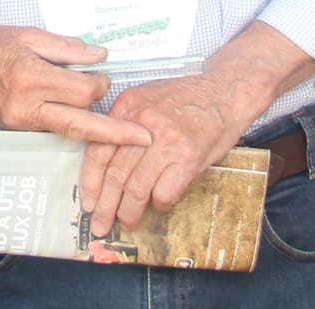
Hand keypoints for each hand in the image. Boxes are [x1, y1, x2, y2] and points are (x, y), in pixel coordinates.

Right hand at [0, 13, 153, 148]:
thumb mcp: (26, 35)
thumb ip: (65, 48)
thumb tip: (100, 55)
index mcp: (30, 76)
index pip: (81, 90)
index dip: (99, 84)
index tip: (105, 76)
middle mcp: (26, 106)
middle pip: (82, 124)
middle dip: (116, 133)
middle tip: (146, 139)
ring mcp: (20, 122)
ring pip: (69, 132)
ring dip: (96, 131)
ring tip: (126, 137)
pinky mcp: (16, 129)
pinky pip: (52, 129)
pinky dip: (73, 126)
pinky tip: (90, 125)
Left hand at [79, 72, 257, 237]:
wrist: (226, 91)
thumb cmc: (187, 98)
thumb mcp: (147, 99)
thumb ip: (125, 126)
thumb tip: (107, 165)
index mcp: (128, 106)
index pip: (98, 150)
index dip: (90, 182)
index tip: (88, 201)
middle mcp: (143, 123)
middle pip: (116, 174)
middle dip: (105, 205)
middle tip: (101, 223)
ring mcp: (167, 141)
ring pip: (137, 189)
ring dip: (129, 212)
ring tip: (127, 222)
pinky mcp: (189, 158)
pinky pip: (165, 192)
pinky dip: (159, 204)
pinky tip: (159, 204)